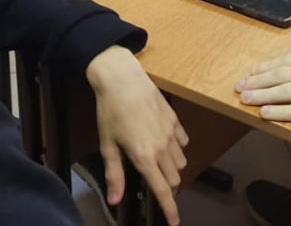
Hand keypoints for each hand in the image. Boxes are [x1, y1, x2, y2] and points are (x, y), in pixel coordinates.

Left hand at [87, 46, 188, 225]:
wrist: (122, 79)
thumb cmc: (110, 112)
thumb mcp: (107, 144)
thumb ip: (115, 174)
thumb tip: (115, 200)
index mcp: (144, 157)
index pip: (162, 190)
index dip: (169, 209)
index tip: (175, 222)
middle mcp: (162, 148)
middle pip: (174, 178)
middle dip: (167, 187)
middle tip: (154, 184)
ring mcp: (171, 133)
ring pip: (180, 161)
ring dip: (171, 168)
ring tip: (156, 162)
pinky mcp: (175, 120)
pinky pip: (182, 142)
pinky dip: (176, 148)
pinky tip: (164, 142)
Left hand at [237, 52, 290, 124]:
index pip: (288, 61)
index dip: (267, 66)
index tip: (253, 71)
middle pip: (282, 74)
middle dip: (258, 80)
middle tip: (240, 86)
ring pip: (286, 91)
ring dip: (262, 95)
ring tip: (245, 99)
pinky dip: (280, 111)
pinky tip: (266, 114)